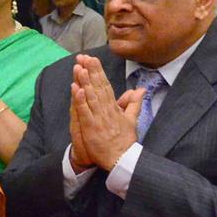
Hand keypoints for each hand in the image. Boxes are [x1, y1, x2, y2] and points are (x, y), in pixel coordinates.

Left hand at [70, 56, 143, 170]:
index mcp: (114, 107)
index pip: (105, 85)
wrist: (123, 159)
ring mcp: (99, 118)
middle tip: (84, 56)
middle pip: (98, 87)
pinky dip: (81, 100)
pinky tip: (76, 89)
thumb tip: (140, 90)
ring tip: (79, 67)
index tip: (91, 59)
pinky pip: (85, 112)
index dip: (98, 72)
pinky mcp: (92, 128)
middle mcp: (107, 110)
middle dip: (91, 71)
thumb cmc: (124, 141)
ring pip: (91, 96)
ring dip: (85, 81)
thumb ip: (134, 104)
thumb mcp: (131, 120)